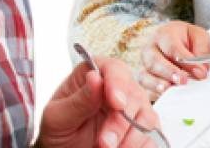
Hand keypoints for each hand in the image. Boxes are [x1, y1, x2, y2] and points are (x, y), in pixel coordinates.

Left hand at [36, 53, 160, 146]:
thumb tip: (95, 78)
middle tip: (104, 142)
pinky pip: (152, 138)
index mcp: (95, 76)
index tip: (116, 103)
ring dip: (130, 139)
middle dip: (120, 123)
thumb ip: (77, 101)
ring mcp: (133, 110)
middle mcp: (119, 89)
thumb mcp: (57, 117)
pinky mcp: (142, 131)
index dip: (118, 84)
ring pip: (147, 118)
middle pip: (134, 96)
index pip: (114, 69)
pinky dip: (140, 147)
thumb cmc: (58, 132)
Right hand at [140, 20, 209, 99]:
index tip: (199, 71)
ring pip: (145, 76)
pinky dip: (154, 93)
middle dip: (169, 72)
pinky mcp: (144, 80)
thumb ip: (202, 49)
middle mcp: (150, 49)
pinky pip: (145, 89)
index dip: (185, 60)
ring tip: (169, 89)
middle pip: (154, 61)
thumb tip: (202, 68)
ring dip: (157, 84)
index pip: (172, 47)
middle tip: (183, 81)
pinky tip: (165, 95)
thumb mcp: (200, 37)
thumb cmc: (187, 39)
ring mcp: (144, 65)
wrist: (177, 41)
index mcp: (164, 34)